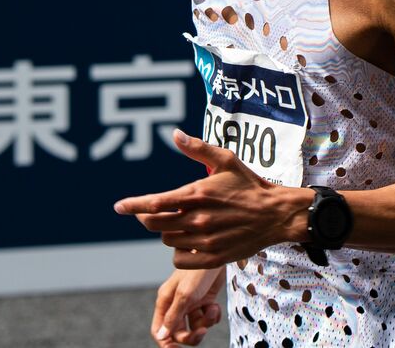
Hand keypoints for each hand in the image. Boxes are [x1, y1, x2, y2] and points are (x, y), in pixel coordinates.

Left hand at [114, 129, 307, 268]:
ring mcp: (204, 240)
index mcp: (197, 193)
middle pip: (155, 224)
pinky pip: (180, 260)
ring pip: (168, 241)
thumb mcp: (226, 160)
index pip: (154, 203)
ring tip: (183, 224)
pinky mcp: (212, 257)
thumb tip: (175, 134)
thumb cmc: (249, 184)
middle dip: (149, 218)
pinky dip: (179, 253)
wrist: (276, 214)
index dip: (133, 205)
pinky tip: (190, 242)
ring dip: (169, 232)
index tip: (118, 207)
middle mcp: (197, 218)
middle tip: (155, 213)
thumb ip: (198, 149)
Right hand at [151, 267, 223, 346]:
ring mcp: (190, 302)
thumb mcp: (185, 295)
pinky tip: (215, 306)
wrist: (217, 253)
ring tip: (211, 309)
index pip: (160, 330)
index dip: (166, 343)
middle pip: (179, 332)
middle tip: (202, 331)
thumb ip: (174, 316)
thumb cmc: (198, 270)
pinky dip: (212, 315)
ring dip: (205, 322)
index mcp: (165, 302)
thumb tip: (161, 336)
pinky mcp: (204, 299)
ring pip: (195, 326)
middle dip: (191, 335)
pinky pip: (206, 318)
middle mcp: (176, 304)